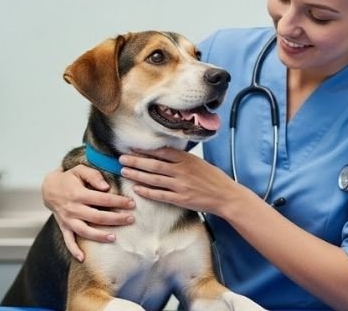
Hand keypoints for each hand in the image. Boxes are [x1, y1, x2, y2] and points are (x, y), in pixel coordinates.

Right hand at [42, 165, 135, 260]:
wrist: (48, 188)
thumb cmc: (69, 178)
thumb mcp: (79, 170)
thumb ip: (93, 176)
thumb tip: (106, 187)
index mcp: (78, 194)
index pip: (103, 199)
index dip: (118, 202)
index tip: (131, 204)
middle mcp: (73, 209)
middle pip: (97, 217)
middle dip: (116, 219)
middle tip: (131, 219)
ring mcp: (67, 220)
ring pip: (85, 231)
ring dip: (99, 236)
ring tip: (114, 238)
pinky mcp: (63, 227)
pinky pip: (68, 241)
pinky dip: (74, 250)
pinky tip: (83, 259)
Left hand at [118, 148, 240, 215]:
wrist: (226, 196)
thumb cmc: (213, 178)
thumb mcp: (199, 162)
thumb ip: (182, 158)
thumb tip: (164, 153)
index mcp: (187, 159)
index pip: (162, 152)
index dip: (145, 150)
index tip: (132, 148)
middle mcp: (182, 171)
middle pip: (154, 165)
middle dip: (136, 162)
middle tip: (121, 159)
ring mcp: (181, 186)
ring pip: (154, 179)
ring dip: (137, 175)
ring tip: (124, 172)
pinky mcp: (181, 199)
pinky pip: (160, 195)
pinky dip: (147, 192)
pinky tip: (137, 189)